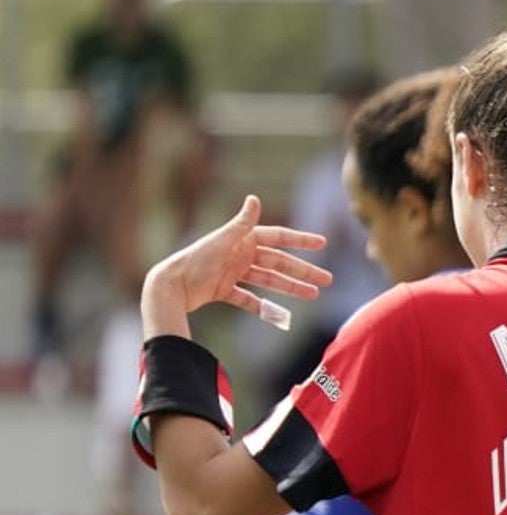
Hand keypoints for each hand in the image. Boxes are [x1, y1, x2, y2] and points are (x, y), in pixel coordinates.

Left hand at [141, 196, 328, 334]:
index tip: (322, 244)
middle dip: (303, 271)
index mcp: (242, 239)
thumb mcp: (222, 241)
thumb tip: (254, 198)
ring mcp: (232, 273)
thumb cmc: (196, 261)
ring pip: (268, 280)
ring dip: (290, 288)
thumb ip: (241, 222)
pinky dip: (263, 307)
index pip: (278, 237)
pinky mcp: (224, 290)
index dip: (300, 240)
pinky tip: (281, 316)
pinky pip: (249, 299)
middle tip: (327, 280)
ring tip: (312, 296)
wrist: (170, 286)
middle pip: (278, 262)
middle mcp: (239, 254)